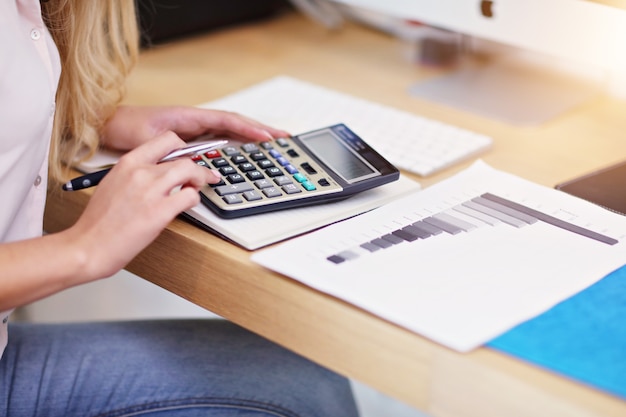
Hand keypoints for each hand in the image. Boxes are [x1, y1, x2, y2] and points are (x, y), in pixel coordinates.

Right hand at [68, 131, 218, 279]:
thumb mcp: (113, 184)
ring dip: (200, 179)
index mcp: (127, 163)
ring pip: (190, 171)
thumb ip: (136, 174)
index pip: (165, 140)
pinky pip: (190, 196)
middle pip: (183, 156)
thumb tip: (159, 173)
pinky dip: (194, 199)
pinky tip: (187, 205)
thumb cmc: (98, 222)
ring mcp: (150, 190)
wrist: (88, 246)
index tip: (187, 157)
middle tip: (202, 176)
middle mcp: (140, 172)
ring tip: (196, 189)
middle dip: (197, 166)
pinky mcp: (160, 211)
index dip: (182, 149)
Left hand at [101, 105, 290, 149]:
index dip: (249, 129)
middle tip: (282, 137)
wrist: (109, 126)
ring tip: (271, 141)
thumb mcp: (150, 141)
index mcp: (189, 117)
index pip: (227, 121)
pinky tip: (244, 149)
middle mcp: (194, 121)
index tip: (268, 137)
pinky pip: (218, 138)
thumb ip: (173, 150)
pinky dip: (235, 141)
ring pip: (229, 130)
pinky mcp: (189, 138)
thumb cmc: (127, 129)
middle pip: (234, 123)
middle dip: (259, 129)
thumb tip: (196, 161)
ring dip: (250, 134)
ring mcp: (194, 129)